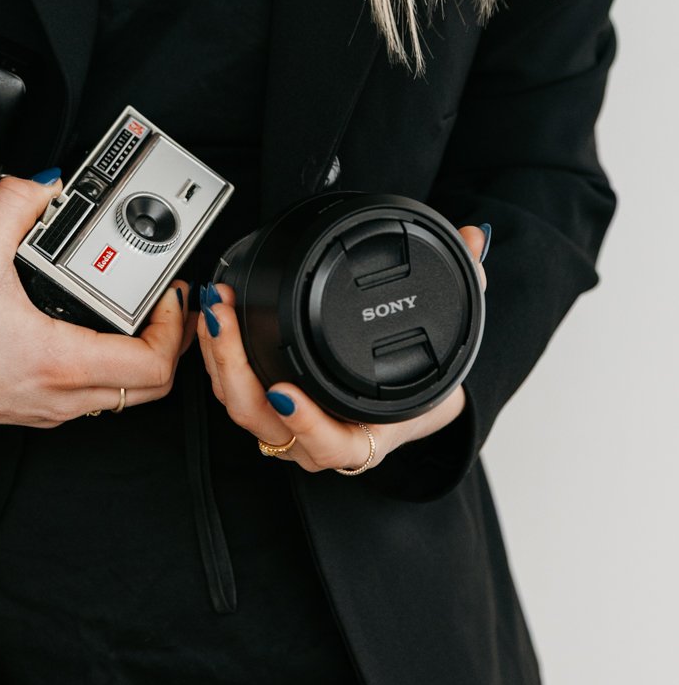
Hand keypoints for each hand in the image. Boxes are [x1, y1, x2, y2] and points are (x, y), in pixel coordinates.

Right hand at [0, 171, 191, 427]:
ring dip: (138, 356)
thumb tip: (45, 183)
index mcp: (58, 362)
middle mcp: (58, 396)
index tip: (172, 296)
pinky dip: (105, 365)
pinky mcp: (28, 407)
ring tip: (133, 312)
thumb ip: (15, 203)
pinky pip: (89, 396)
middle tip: (165, 303)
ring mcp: (45, 408)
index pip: (152, 366)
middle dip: (170, 342)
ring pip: (120, 396)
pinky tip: (87, 330)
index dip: (176, 329)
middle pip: (149, 388)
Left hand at [195, 222, 489, 472]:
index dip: (305, 424)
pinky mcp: (265, 407)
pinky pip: (232, 392)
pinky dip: (217, 358)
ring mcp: (289, 428)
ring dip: (219, 358)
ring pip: (239, 407)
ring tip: (215, 309)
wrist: (408, 415)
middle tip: (226, 318)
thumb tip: (476, 239)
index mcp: (364, 438)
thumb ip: (465, 290)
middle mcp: (320, 440)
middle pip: (263, 423)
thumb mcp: (451, 349)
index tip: (285, 392)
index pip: (329, 445)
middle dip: (235, 369)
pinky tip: (209, 321)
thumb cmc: (422, 393)